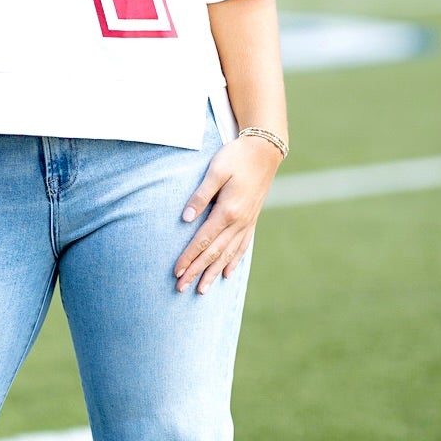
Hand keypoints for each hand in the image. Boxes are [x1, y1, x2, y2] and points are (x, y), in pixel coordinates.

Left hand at [173, 134, 282, 294]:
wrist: (264, 151)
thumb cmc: (236, 157)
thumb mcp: (215, 171)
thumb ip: (200, 196)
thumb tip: (185, 219)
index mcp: (227, 211)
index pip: (203, 240)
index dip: (189, 257)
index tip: (176, 272)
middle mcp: (238, 222)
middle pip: (214, 253)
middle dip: (197, 272)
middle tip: (181, 289)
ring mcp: (247, 222)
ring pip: (228, 254)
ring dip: (213, 272)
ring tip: (202, 290)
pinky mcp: (252, 219)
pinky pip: (242, 246)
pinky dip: (234, 261)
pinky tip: (227, 273)